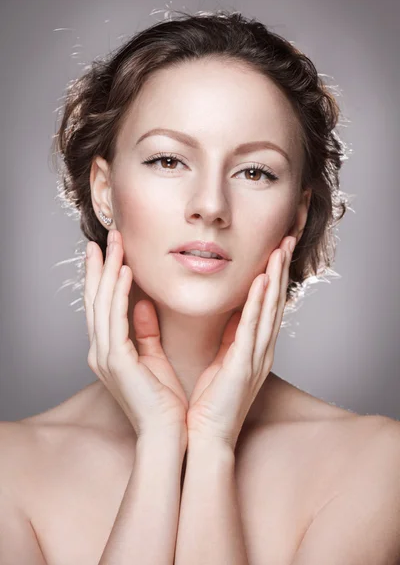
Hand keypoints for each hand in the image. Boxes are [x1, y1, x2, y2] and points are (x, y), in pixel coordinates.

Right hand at [84, 229, 188, 447]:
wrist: (168, 434)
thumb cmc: (164, 401)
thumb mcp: (152, 358)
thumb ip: (144, 331)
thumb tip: (141, 303)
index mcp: (110, 352)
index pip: (103, 306)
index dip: (103, 277)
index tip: (109, 251)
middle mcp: (101, 352)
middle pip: (96, 300)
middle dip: (100, 267)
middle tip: (105, 237)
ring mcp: (105, 357)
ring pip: (102, 304)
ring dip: (107, 272)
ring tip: (114, 244)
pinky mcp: (116, 362)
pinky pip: (115, 320)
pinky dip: (118, 294)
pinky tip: (124, 272)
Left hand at [186, 236, 295, 450]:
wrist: (203, 438)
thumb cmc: (208, 403)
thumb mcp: (216, 360)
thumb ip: (222, 335)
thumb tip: (223, 311)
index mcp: (252, 349)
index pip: (265, 306)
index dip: (271, 278)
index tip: (273, 252)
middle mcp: (260, 350)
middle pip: (274, 302)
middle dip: (280, 270)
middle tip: (287, 240)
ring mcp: (255, 358)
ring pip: (269, 310)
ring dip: (275, 278)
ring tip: (280, 250)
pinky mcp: (244, 366)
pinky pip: (252, 329)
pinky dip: (259, 304)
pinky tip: (262, 281)